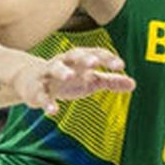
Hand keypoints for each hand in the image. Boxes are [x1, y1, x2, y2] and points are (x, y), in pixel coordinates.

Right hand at [13, 47, 134, 114]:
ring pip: (54, 68)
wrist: (30, 80)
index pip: (96, 53)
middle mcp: (64, 62)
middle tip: (94, 62)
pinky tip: (53, 111)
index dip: (107, 59)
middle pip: (75, 55)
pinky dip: (46, 102)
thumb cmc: (68, 78)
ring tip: (69, 76)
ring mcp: (48, 74)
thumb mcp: (90, 80)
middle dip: (84, 58)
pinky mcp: (36, 89)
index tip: (120, 65)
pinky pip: (41, 94)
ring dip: (62, 71)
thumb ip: (110, 81)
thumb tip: (133, 84)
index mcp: (80, 59)